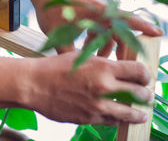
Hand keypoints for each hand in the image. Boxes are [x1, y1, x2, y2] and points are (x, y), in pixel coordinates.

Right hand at [25, 52, 152, 124]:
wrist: (33, 84)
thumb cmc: (54, 68)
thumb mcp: (81, 57)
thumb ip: (103, 64)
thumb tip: (120, 70)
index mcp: (104, 67)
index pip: (139, 72)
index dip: (145, 75)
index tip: (144, 78)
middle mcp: (105, 87)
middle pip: (140, 94)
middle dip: (145, 94)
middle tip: (145, 95)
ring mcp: (98, 105)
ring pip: (131, 113)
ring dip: (139, 113)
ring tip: (141, 114)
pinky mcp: (89, 118)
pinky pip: (112, 121)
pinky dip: (117, 119)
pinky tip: (117, 116)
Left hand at [29, 0, 162, 56]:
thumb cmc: (51, 8)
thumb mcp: (59, 35)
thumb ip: (70, 53)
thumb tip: (75, 72)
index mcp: (100, 12)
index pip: (128, 20)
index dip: (145, 27)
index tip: (159, 34)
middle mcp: (102, 8)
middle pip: (120, 30)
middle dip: (121, 48)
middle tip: (120, 65)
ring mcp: (96, 7)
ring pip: (108, 29)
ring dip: (105, 44)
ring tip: (97, 59)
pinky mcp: (88, 8)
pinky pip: (99, 24)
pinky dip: (96, 36)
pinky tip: (84, 47)